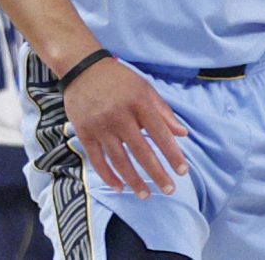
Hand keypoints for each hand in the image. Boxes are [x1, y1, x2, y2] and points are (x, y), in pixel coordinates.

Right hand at [66, 57, 190, 197]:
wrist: (82, 69)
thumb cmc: (119, 80)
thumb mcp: (145, 89)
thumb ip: (164, 112)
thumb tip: (182, 134)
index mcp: (139, 102)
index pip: (160, 133)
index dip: (172, 154)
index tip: (182, 171)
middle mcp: (120, 116)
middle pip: (141, 151)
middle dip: (157, 173)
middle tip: (169, 190)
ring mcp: (100, 126)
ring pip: (119, 160)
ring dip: (134, 180)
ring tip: (145, 194)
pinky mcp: (85, 133)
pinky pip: (97, 160)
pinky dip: (108, 176)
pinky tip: (120, 186)